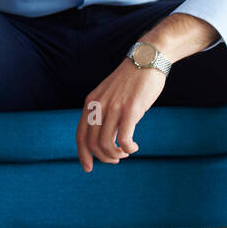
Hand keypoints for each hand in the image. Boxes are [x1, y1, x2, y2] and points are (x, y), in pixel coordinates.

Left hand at [75, 57, 165, 171]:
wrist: (146, 59)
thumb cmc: (130, 80)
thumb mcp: (109, 95)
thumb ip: (103, 112)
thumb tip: (103, 138)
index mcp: (91, 102)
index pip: (80, 136)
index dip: (83, 155)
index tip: (88, 168)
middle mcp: (99, 105)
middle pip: (92, 144)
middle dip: (104, 158)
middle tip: (116, 158)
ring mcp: (114, 107)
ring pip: (106, 144)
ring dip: (116, 154)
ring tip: (126, 152)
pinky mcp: (131, 109)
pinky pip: (125, 139)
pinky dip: (129, 148)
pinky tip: (134, 146)